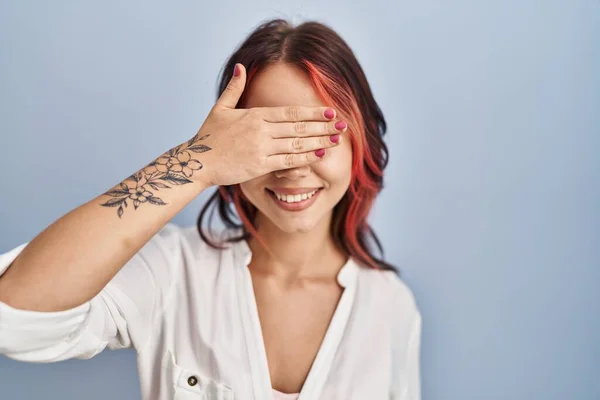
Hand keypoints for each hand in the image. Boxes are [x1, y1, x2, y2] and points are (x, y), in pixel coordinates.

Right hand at [184, 63, 346, 186]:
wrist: (197, 161)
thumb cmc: (208, 137)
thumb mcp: (220, 108)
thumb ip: (234, 88)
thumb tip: (240, 66)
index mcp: (255, 115)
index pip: (290, 112)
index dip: (312, 112)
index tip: (330, 111)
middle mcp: (261, 130)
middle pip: (299, 126)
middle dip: (323, 125)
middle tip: (343, 124)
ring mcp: (261, 148)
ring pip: (297, 142)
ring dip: (319, 140)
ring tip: (337, 139)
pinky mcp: (259, 165)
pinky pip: (288, 160)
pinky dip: (305, 156)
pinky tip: (319, 153)